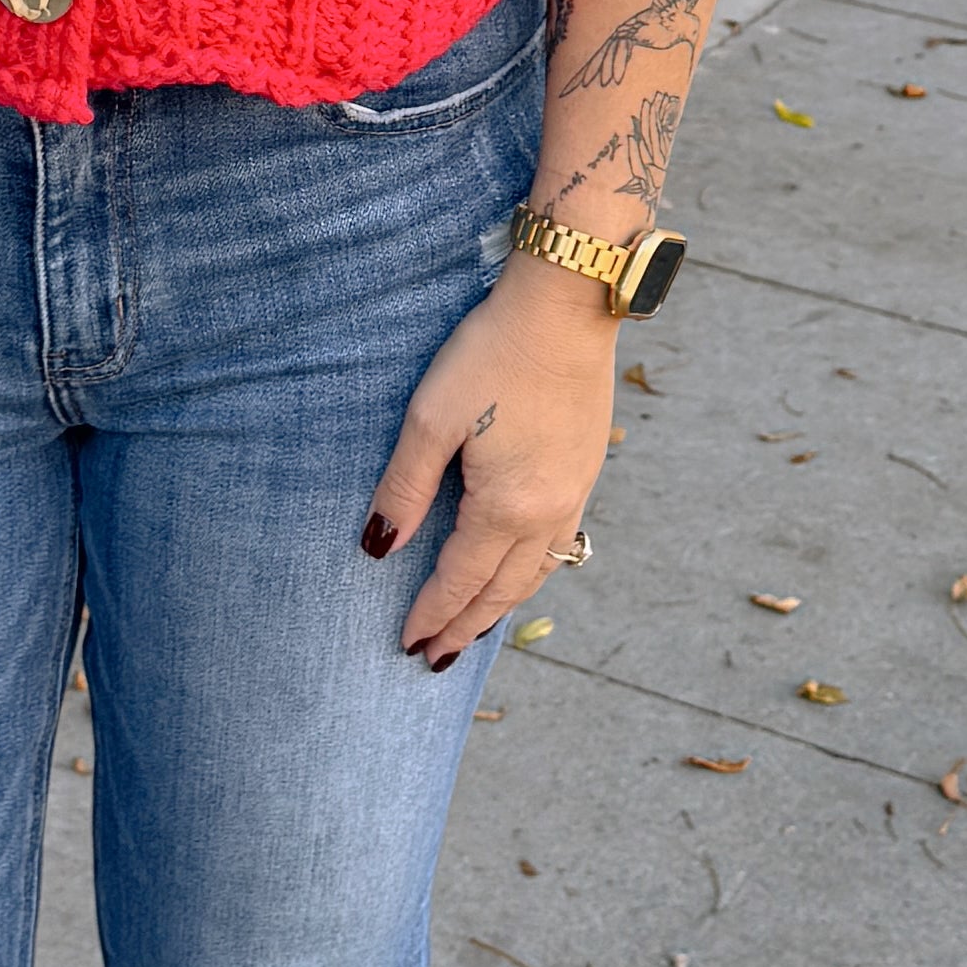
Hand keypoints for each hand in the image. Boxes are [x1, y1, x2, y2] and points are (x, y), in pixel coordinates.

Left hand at [363, 261, 616, 671]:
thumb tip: (379, 549)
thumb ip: (405, 488)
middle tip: (434, 659)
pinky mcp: (586, 470)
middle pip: (503, 590)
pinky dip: (533, 573)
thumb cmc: (492, 354)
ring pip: (537, 573)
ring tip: (473, 629)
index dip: (432, 614)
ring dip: (502, 606)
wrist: (568, 307)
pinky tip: (521, 571)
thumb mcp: (432, 419)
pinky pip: (559, 545)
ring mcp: (575, 493)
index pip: (461, 579)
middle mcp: (548, 512)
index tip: (406, 644)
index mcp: (507, 506)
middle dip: (466, 626)